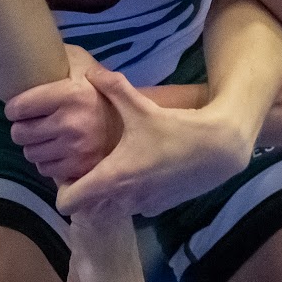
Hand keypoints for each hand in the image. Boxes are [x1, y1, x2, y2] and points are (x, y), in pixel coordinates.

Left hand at [5, 45, 118, 184]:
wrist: (134, 124)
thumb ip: (61, 57)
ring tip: (47, 136)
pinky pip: (45, 169)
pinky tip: (58, 150)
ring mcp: (75, 149)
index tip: (20, 107)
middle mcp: (71, 123)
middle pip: (19, 133)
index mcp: (71, 95)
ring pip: (30, 153)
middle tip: (33, 122)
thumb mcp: (85, 66)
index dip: (14, 107)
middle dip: (23, 127)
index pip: (17, 108)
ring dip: (34, 145)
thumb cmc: (101, 93)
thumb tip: (31, 46)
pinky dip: (48, 161)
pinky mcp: (79, 169)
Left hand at [55, 62, 253, 221]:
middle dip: (86, 192)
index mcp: (112, 177)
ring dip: (109, 195)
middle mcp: (124, 199)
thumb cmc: (176, 129)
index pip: (67, 202)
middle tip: (92, 167)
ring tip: (119, 167)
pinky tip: (144, 172)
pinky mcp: (161, 208)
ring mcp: (143, 206)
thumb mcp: (142, 107)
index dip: (63, 188)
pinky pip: (135, 207)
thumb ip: (113, 89)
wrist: (218, 148)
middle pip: (88, 208)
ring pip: (112, 209)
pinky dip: (133, 196)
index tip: (70, 170)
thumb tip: (91, 72)